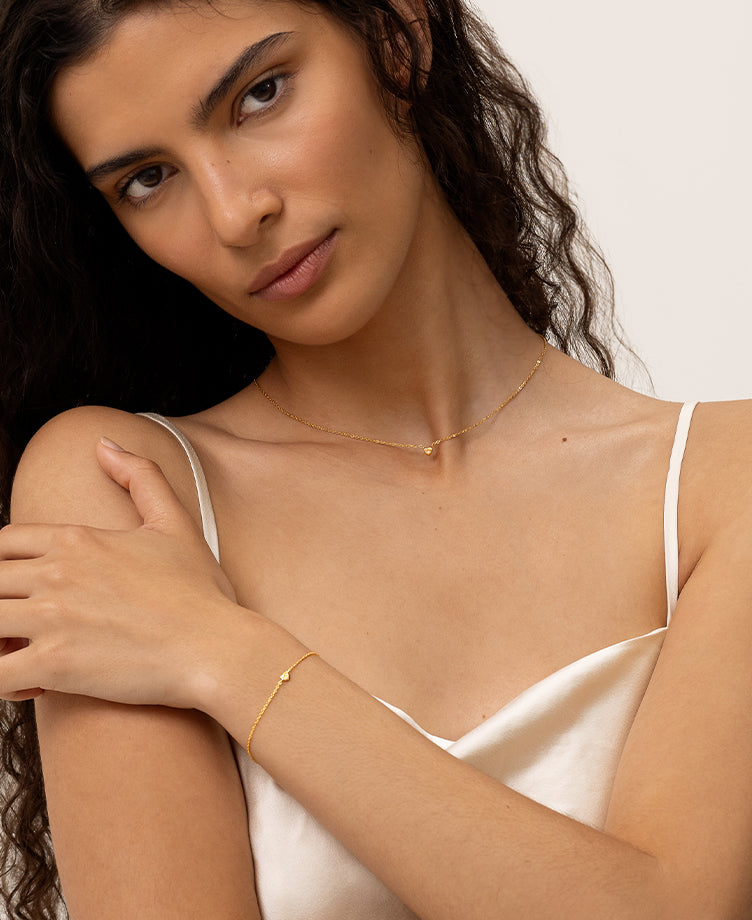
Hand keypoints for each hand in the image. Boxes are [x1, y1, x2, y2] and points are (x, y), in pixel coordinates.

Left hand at [0, 441, 240, 708]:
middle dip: (0, 602)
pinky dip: (4, 681)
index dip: (4, 567)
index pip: (4, 542)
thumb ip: (141, 477)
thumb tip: (104, 444)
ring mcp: (53, 617)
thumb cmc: (201, 592)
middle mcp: (57, 572)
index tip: (21, 590)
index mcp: (77, 539)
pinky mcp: (56, 664)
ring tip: (21, 652)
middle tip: (23, 626)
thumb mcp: (175, 523)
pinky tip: (32, 683)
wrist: (218, 647)